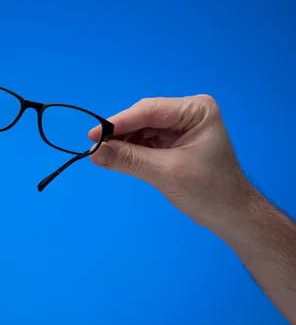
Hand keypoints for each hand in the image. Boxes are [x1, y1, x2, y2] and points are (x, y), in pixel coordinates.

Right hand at [88, 95, 255, 228]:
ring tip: (103, 154)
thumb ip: (129, 160)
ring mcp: (180, 125)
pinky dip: (130, 148)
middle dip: (120, 132)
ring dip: (123, 141)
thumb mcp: (165, 173)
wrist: (230, 214)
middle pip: (143, 117)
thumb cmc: (208, 192)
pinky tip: (117, 156)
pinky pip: (145, 139)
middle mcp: (188, 111)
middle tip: (94, 147)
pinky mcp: (173, 139)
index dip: (119, 122)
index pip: (149, 110)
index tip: (92, 135)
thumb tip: (94, 153)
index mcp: (196, 110)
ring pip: (141, 128)